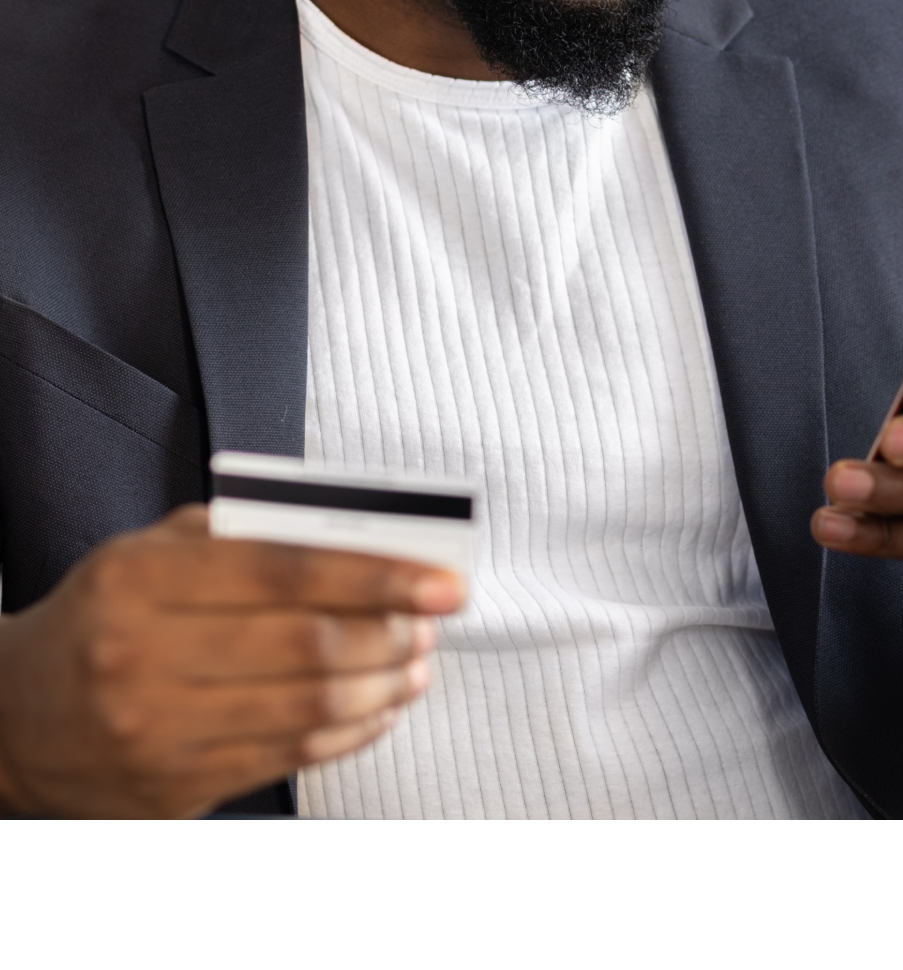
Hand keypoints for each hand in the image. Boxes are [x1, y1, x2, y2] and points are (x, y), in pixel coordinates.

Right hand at [0, 506, 463, 818]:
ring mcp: (157, 733)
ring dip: (385, 683)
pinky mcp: (174, 790)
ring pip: (309, 707)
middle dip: (393, 629)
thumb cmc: (102, 615)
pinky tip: (379, 705)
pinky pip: (290, 757)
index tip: (439, 577)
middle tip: (433, 616)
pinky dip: (352, 730)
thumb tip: (360, 534)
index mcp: (140, 580)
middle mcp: (142, 658)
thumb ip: (248, 533)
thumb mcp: (154, 550)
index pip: (286, 571)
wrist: (13, 716)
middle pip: (309, 644)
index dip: (377, 573)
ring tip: (416, 660)